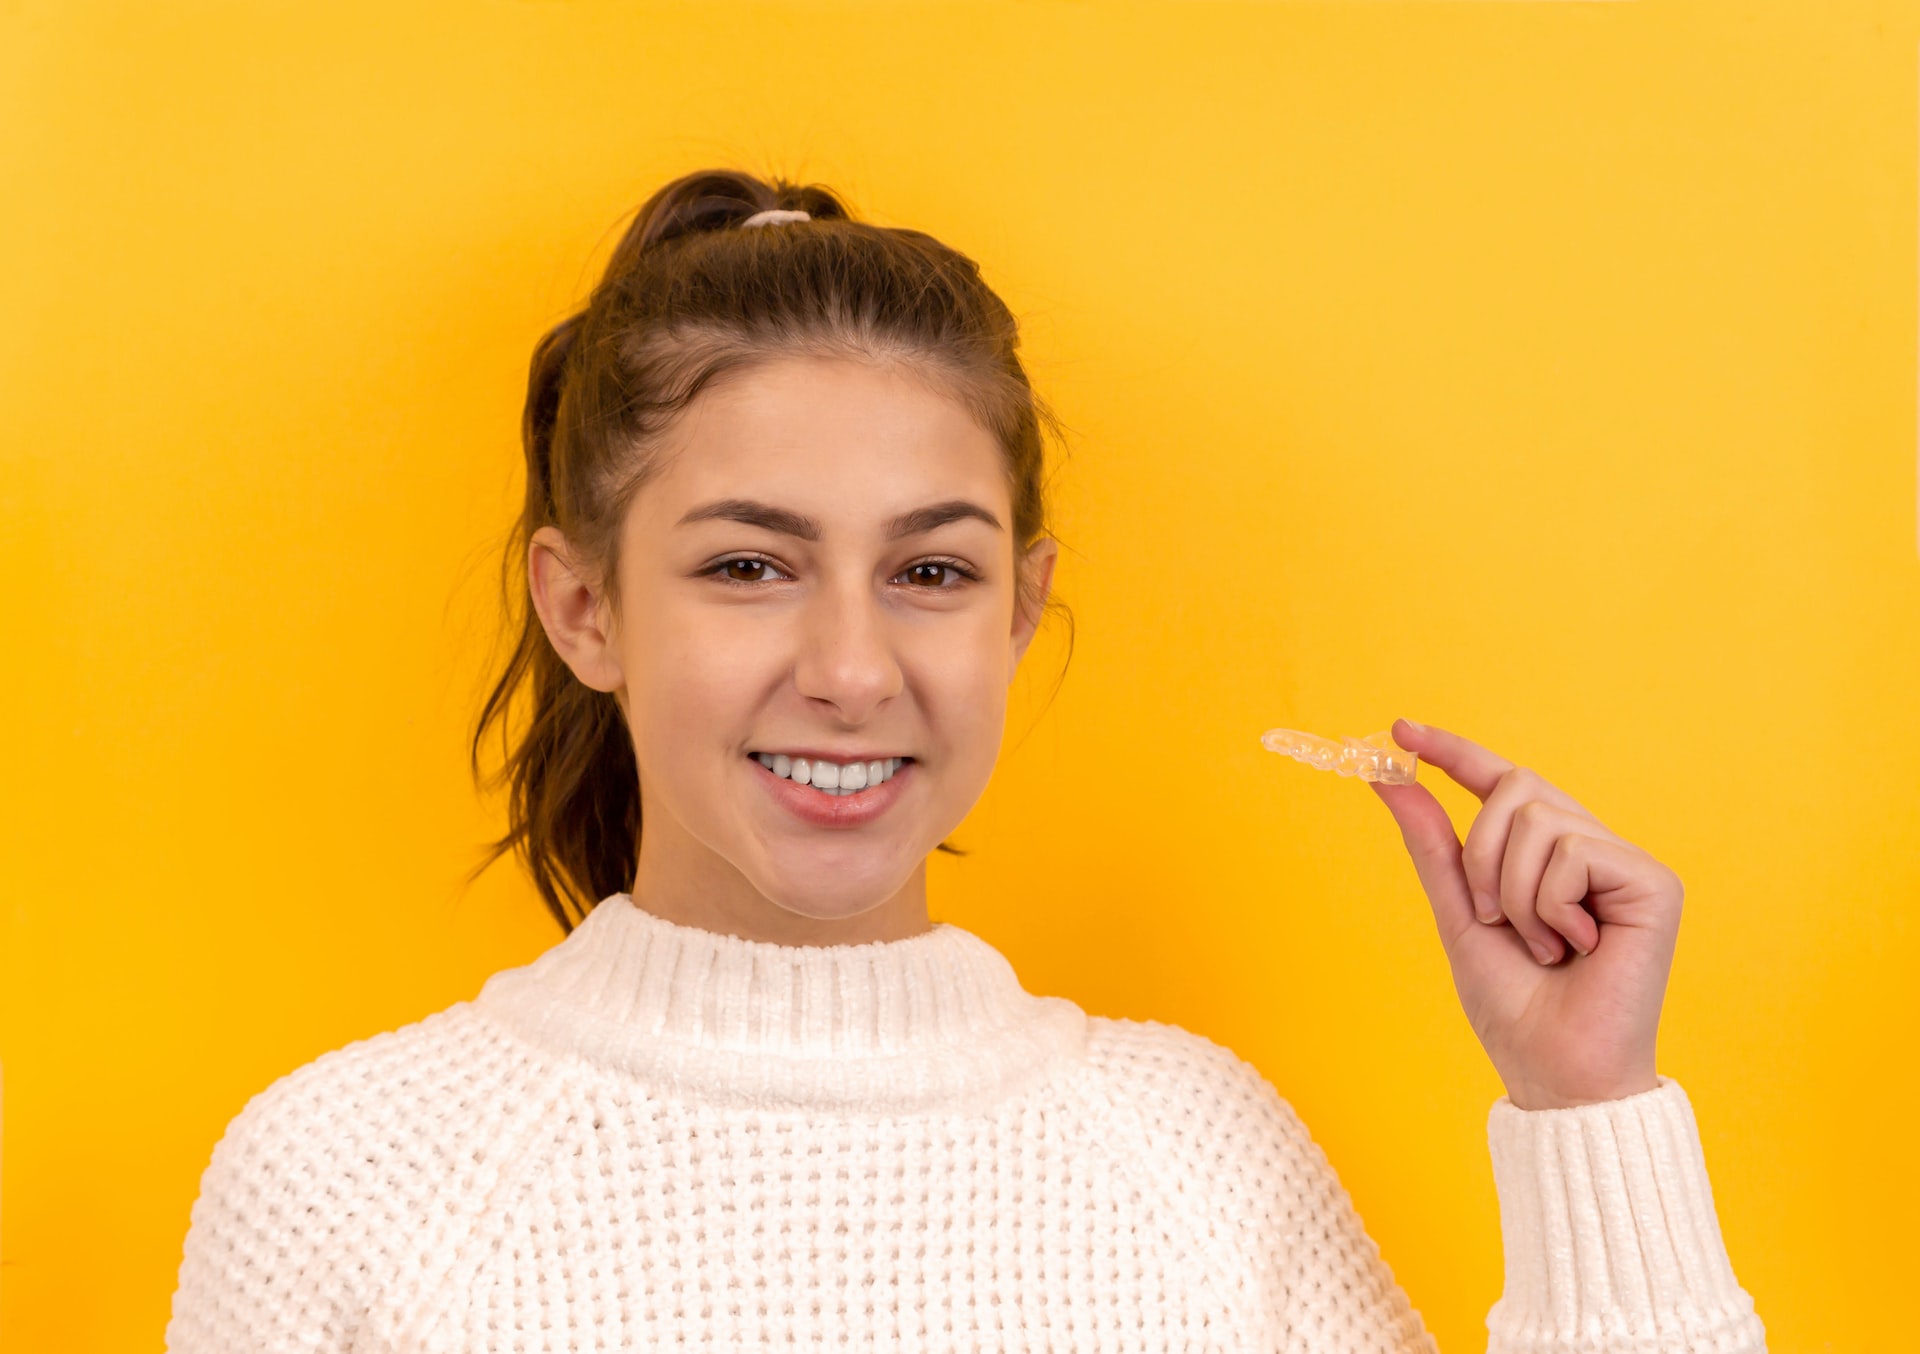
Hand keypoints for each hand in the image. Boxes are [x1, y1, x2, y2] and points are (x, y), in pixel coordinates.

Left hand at [1366, 719, 1679, 1110]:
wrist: (1557, 1071)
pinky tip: (1578, 945)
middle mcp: (1591, 848)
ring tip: (1542, 944)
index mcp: (1548, 856)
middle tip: (1495, 918)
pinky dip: (1551, 903)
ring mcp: (1625, 863)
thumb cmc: (1516, 1005)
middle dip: (1482, 853)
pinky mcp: (1654, 881)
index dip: (1454, 751)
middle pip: (1517, 786)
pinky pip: (1573, 850)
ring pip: (1539, 819)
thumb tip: (1387, 775)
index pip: (1503, 780)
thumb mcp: (1460, 912)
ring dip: (1515, 891)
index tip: (1400, 729)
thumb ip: (1433, 844)